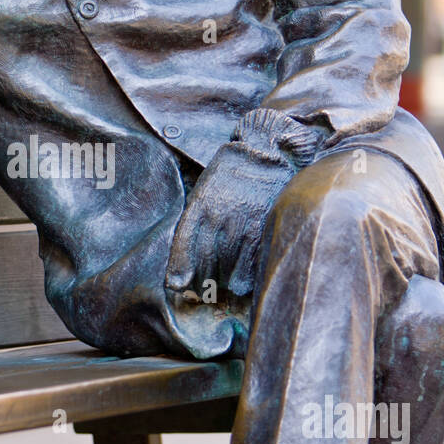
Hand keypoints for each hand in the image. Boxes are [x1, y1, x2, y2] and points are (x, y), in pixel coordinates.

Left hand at [165, 141, 294, 299]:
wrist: (266, 156)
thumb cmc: (230, 178)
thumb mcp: (205, 191)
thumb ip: (194, 222)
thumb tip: (186, 262)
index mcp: (200, 204)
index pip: (183, 243)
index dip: (179, 268)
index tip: (177, 285)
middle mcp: (219, 215)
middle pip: (205, 261)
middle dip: (202, 279)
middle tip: (203, 288)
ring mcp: (242, 224)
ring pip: (227, 269)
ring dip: (224, 282)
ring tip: (224, 283)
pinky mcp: (263, 231)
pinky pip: (249, 267)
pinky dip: (244, 279)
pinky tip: (241, 279)